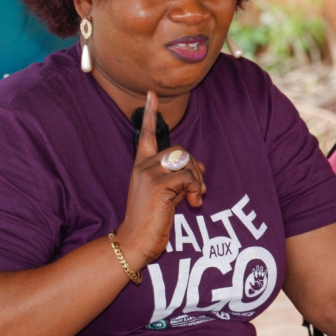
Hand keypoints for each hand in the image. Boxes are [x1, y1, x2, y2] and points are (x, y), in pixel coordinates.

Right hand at [114, 91, 205, 267]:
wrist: (135, 241)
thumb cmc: (151, 220)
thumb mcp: (166, 194)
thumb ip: (178, 177)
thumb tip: (199, 167)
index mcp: (141, 165)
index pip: (145, 135)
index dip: (149, 114)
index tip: (151, 94)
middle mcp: (143, 166)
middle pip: (180, 150)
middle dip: (196, 169)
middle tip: (198, 190)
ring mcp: (149, 174)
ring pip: (186, 162)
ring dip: (198, 180)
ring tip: (195, 199)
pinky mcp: (159, 185)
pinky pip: (188, 177)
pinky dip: (196, 189)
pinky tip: (193, 204)